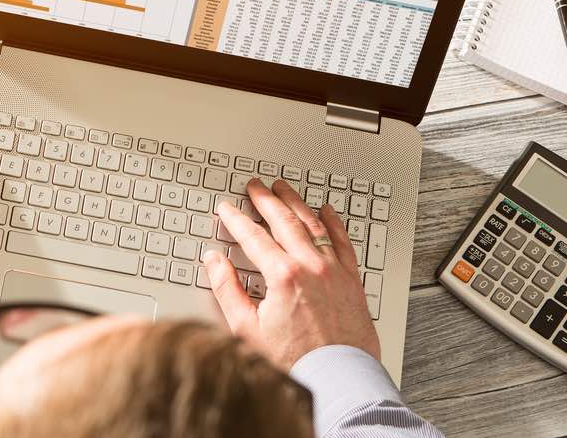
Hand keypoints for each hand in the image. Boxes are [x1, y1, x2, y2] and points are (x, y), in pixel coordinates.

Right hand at [203, 179, 377, 369]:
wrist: (337, 378)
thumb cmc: (294, 361)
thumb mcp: (247, 329)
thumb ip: (227, 290)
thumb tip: (214, 262)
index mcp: (283, 276)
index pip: (253, 236)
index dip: (236, 219)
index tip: (227, 209)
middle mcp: (311, 267)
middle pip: (284, 221)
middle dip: (266, 200)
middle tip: (256, 186)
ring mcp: (334, 272)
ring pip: (314, 225)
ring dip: (296, 203)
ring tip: (284, 189)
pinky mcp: (352, 281)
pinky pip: (343, 241)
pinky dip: (333, 223)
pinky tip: (326, 211)